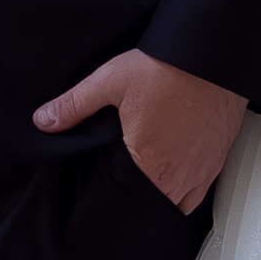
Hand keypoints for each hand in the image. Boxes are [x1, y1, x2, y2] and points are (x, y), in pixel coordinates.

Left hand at [31, 47, 249, 210]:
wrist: (213, 55)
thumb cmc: (169, 67)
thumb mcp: (111, 80)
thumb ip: (74, 105)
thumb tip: (44, 121)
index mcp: (148, 162)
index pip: (123, 198)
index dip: (111, 197)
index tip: (103, 191)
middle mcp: (177, 175)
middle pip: (150, 205)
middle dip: (134, 200)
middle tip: (121, 187)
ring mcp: (200, 170)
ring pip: (177, 205)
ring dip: (160, 199)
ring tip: (145, 184)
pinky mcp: (216, 161)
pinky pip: (198, 194)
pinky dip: (184, 193)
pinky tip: (172, 177)